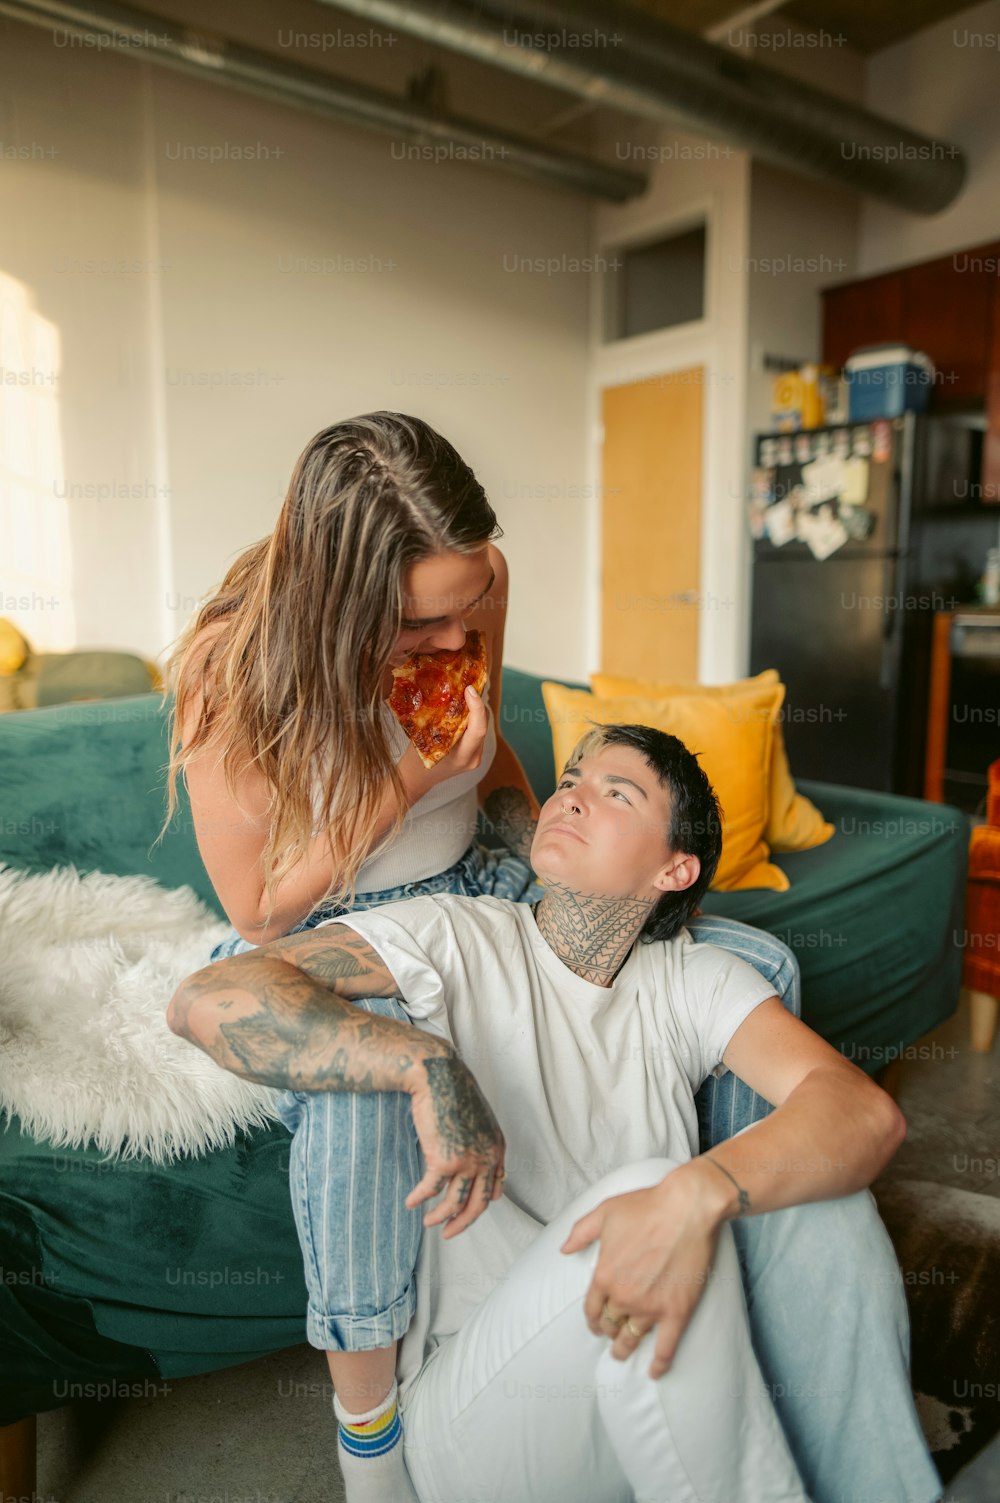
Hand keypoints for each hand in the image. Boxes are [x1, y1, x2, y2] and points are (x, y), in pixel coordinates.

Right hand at [399, 686, 489, 799]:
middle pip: (483, 724)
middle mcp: (474, 758)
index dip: (476, 707)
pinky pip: (476, 730)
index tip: (469, 689)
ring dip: (474, 709)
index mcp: (462, 757)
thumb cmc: (415, 759)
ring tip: (464, 692)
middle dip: (476, 703)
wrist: (416, 779)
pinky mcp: (474, 753)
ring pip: (481, 726)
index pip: (478, 729)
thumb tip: (445, 693)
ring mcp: (476, 756)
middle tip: (466, 685)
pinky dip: (471, 717)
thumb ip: (437, 720)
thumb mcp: (423, 738)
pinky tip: (462, 706)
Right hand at [405, 1052, 505, 1238]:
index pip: (495, 1187)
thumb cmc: (453, 1091)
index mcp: (497, 1147)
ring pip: (455, 1203)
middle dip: (462, 1223)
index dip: (481, 1203)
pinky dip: (419, 1199)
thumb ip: (477, 1140)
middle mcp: (487, 1157)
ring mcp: (467, 1161)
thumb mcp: (476, 1117)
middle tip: (448, 1233)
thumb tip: (467, 1159)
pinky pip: (430, 1190)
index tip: (466, 1211)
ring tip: (427, 1222)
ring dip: (440, 1217)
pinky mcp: (444, 1161)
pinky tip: (410, 1202)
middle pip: (478, 1204)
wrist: (439, 1075)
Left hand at [560, 1168, 722, 1378]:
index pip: (591, 1308)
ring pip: (632, 1338)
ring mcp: (650, 1307)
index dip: (591, 1319)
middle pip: (610, 1324)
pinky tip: (654, 1372)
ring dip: (624, 1348)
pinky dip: (660, 1363)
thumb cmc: (645, 1207)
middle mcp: (623, 1296)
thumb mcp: (605, 1212)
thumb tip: (563, 1249)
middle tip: (610, 1336)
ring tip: (621, 1353)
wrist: (686, 1208)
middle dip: (607, 1332)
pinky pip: (666, 1346)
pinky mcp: (676, 1311)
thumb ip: (581, 1232)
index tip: (595, 1324)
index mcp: (604, 1275)